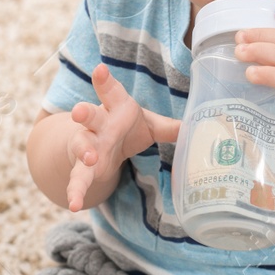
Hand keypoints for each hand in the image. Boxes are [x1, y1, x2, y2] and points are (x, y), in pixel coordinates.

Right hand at [65, 63, 180, 210]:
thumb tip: (199, 127)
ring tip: (89, 158)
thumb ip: (170, 127)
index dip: (105, 81)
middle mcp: (98, 123)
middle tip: (80, 112)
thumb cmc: (126, 128)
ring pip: (81, 145)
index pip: (111, 91)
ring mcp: (87, 145)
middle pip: (90, 115)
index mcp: (115, 107)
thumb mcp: (149, 125)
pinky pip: (78, 178)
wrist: (98, 146)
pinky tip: (75, 204)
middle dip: (85, 113)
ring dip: (83, 151)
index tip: (100, 70)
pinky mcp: (82, 167)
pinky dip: (76, 191)